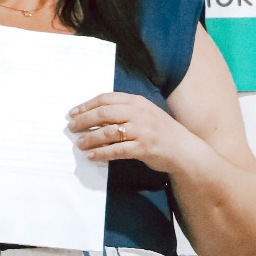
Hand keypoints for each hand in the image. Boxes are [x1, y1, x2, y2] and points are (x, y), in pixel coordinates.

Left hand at [68, 92, 190, 173]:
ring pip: (108, 132)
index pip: (106, 99)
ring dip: (90, 138)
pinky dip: (101, 153)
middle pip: (103, 113)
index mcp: (137, 101)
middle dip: (84, 120)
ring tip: (79, 144)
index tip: (73, 113)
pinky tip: (92, 156)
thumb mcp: (144, 114)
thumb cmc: (161, 132)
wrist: (183, 149)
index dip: (86, 105)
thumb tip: (95, 117)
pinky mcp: (143, 148)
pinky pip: (116, 150)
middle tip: (71, 128)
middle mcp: (139, 113)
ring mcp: (142, 130)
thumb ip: (124, 112)